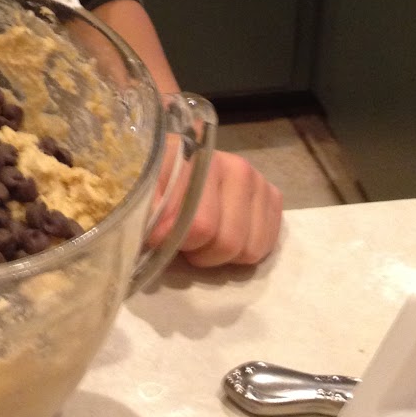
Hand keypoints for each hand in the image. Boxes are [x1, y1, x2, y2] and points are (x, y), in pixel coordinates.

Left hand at [152, 147, 282, 267]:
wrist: (180, 160)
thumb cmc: (158, 179)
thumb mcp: (143, 189)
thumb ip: (148, 211)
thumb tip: (162, 236)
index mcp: (201, 160)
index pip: (201, 224)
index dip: (176, 241)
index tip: (159, 238)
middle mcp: (237, 167)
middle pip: (228, 242)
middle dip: (200, 253)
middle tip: (183, 242)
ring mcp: (258, 181)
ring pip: (248, 249)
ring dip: (220, 256)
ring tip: (202, 240)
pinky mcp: (272, 196)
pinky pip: (264, 247)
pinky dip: (241, 253)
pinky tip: (223, 235)